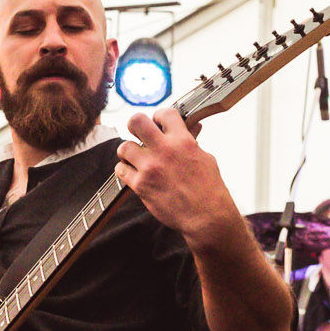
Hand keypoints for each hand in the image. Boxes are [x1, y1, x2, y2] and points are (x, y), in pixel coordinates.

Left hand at [114, 107, 239, 244]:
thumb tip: (192, 128)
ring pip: (124, 147)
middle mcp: (164, 151)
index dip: (159, 116)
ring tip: (135, 157)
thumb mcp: (205, 158)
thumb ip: (192, 142)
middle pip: (136, 122)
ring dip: (128, 151)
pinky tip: (133, 173)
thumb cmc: (209, 190)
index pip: (165, 113)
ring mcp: (150, 168)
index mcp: (182, 141)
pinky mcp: (141, 185)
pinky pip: (120, 170)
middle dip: (135, 125)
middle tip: (138, 133)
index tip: (158, 123)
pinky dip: (124, 170)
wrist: (206, 217)